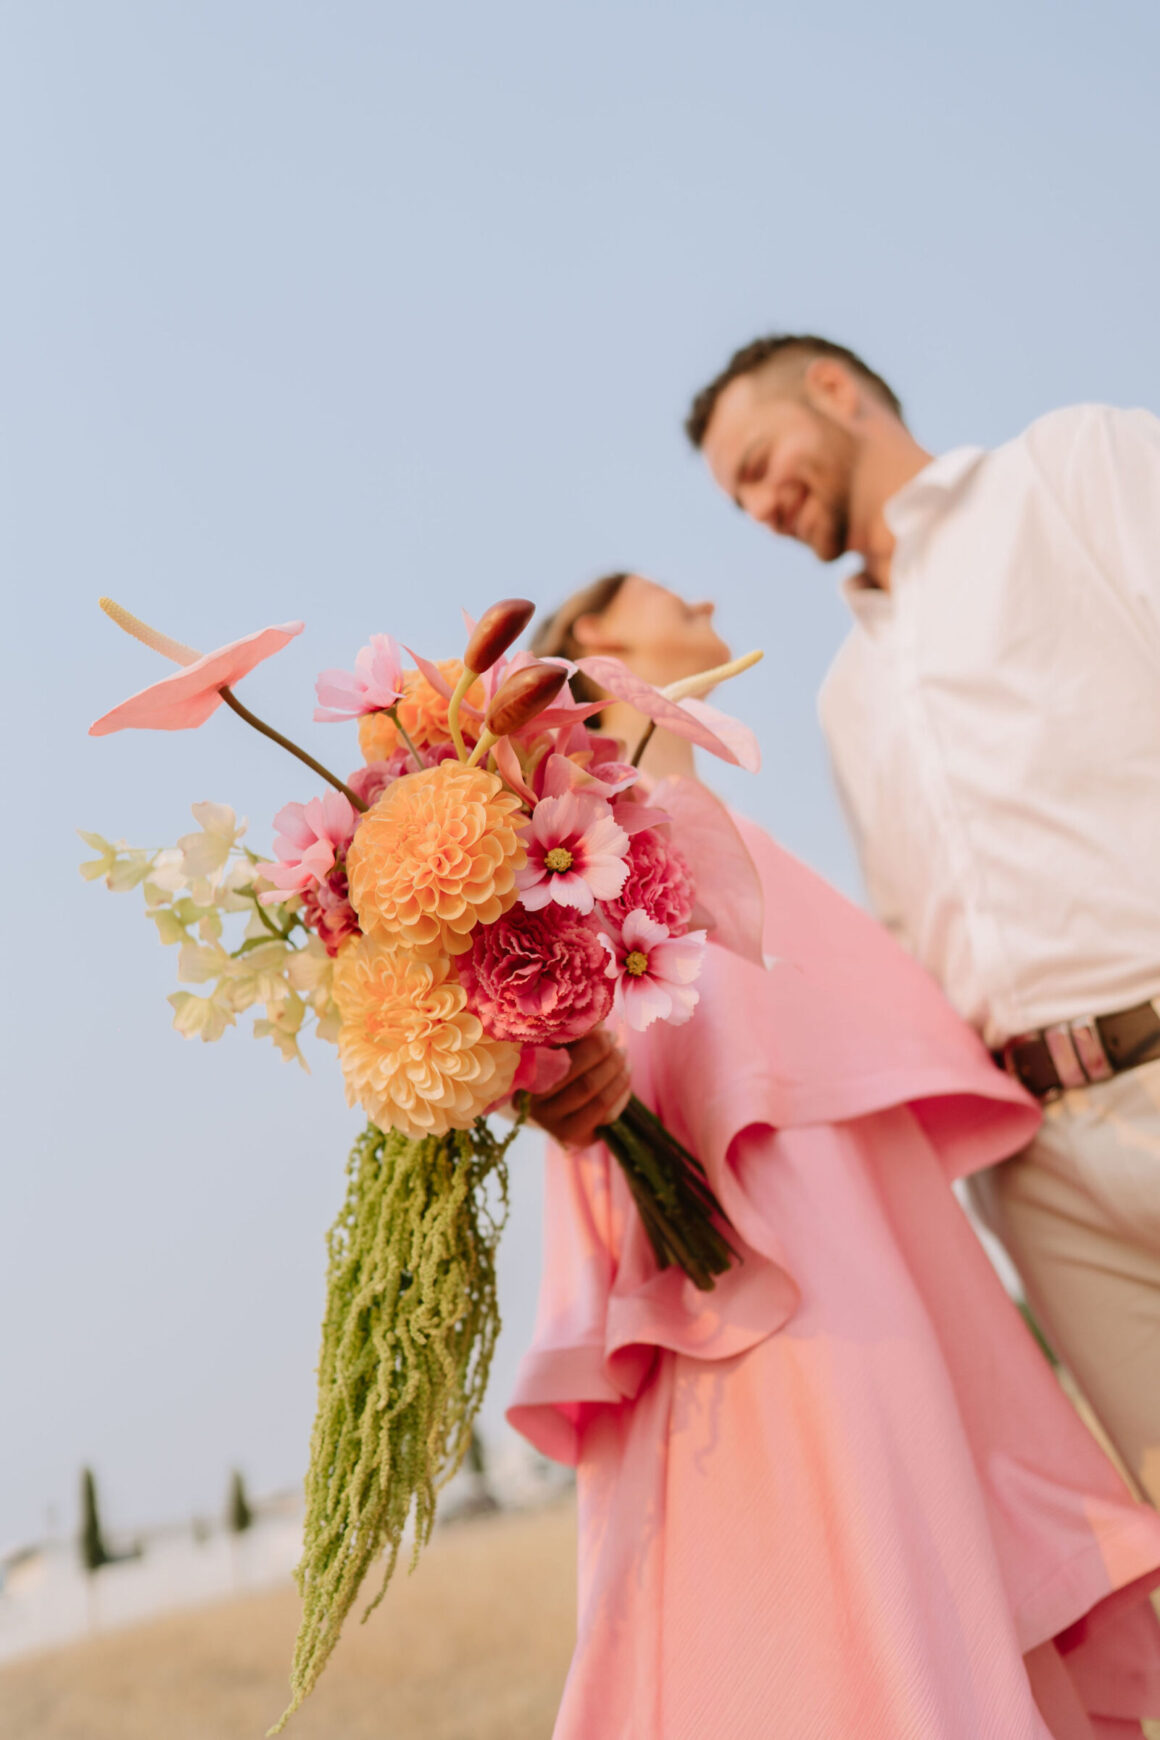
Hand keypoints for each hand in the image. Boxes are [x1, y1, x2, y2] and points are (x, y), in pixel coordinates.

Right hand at [527, 1028, 631, 1149]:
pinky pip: (604, 1114)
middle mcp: (532, 1105)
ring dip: (617, 1072)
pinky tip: (625, 1074)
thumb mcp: (553, 1045)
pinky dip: (620, 1091)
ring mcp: (552, 1124)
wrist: (548, 1104)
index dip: (587, 1041)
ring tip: (623, 1054)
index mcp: (523, 1076)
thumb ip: (568, 1031)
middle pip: (582, 1079)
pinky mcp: (572, 1137)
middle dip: (606, 1055)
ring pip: (595, 1095)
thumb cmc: (552, 1062)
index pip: (559, 1055)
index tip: (603, 1028)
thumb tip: (596, 1013)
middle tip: (616, 1039)